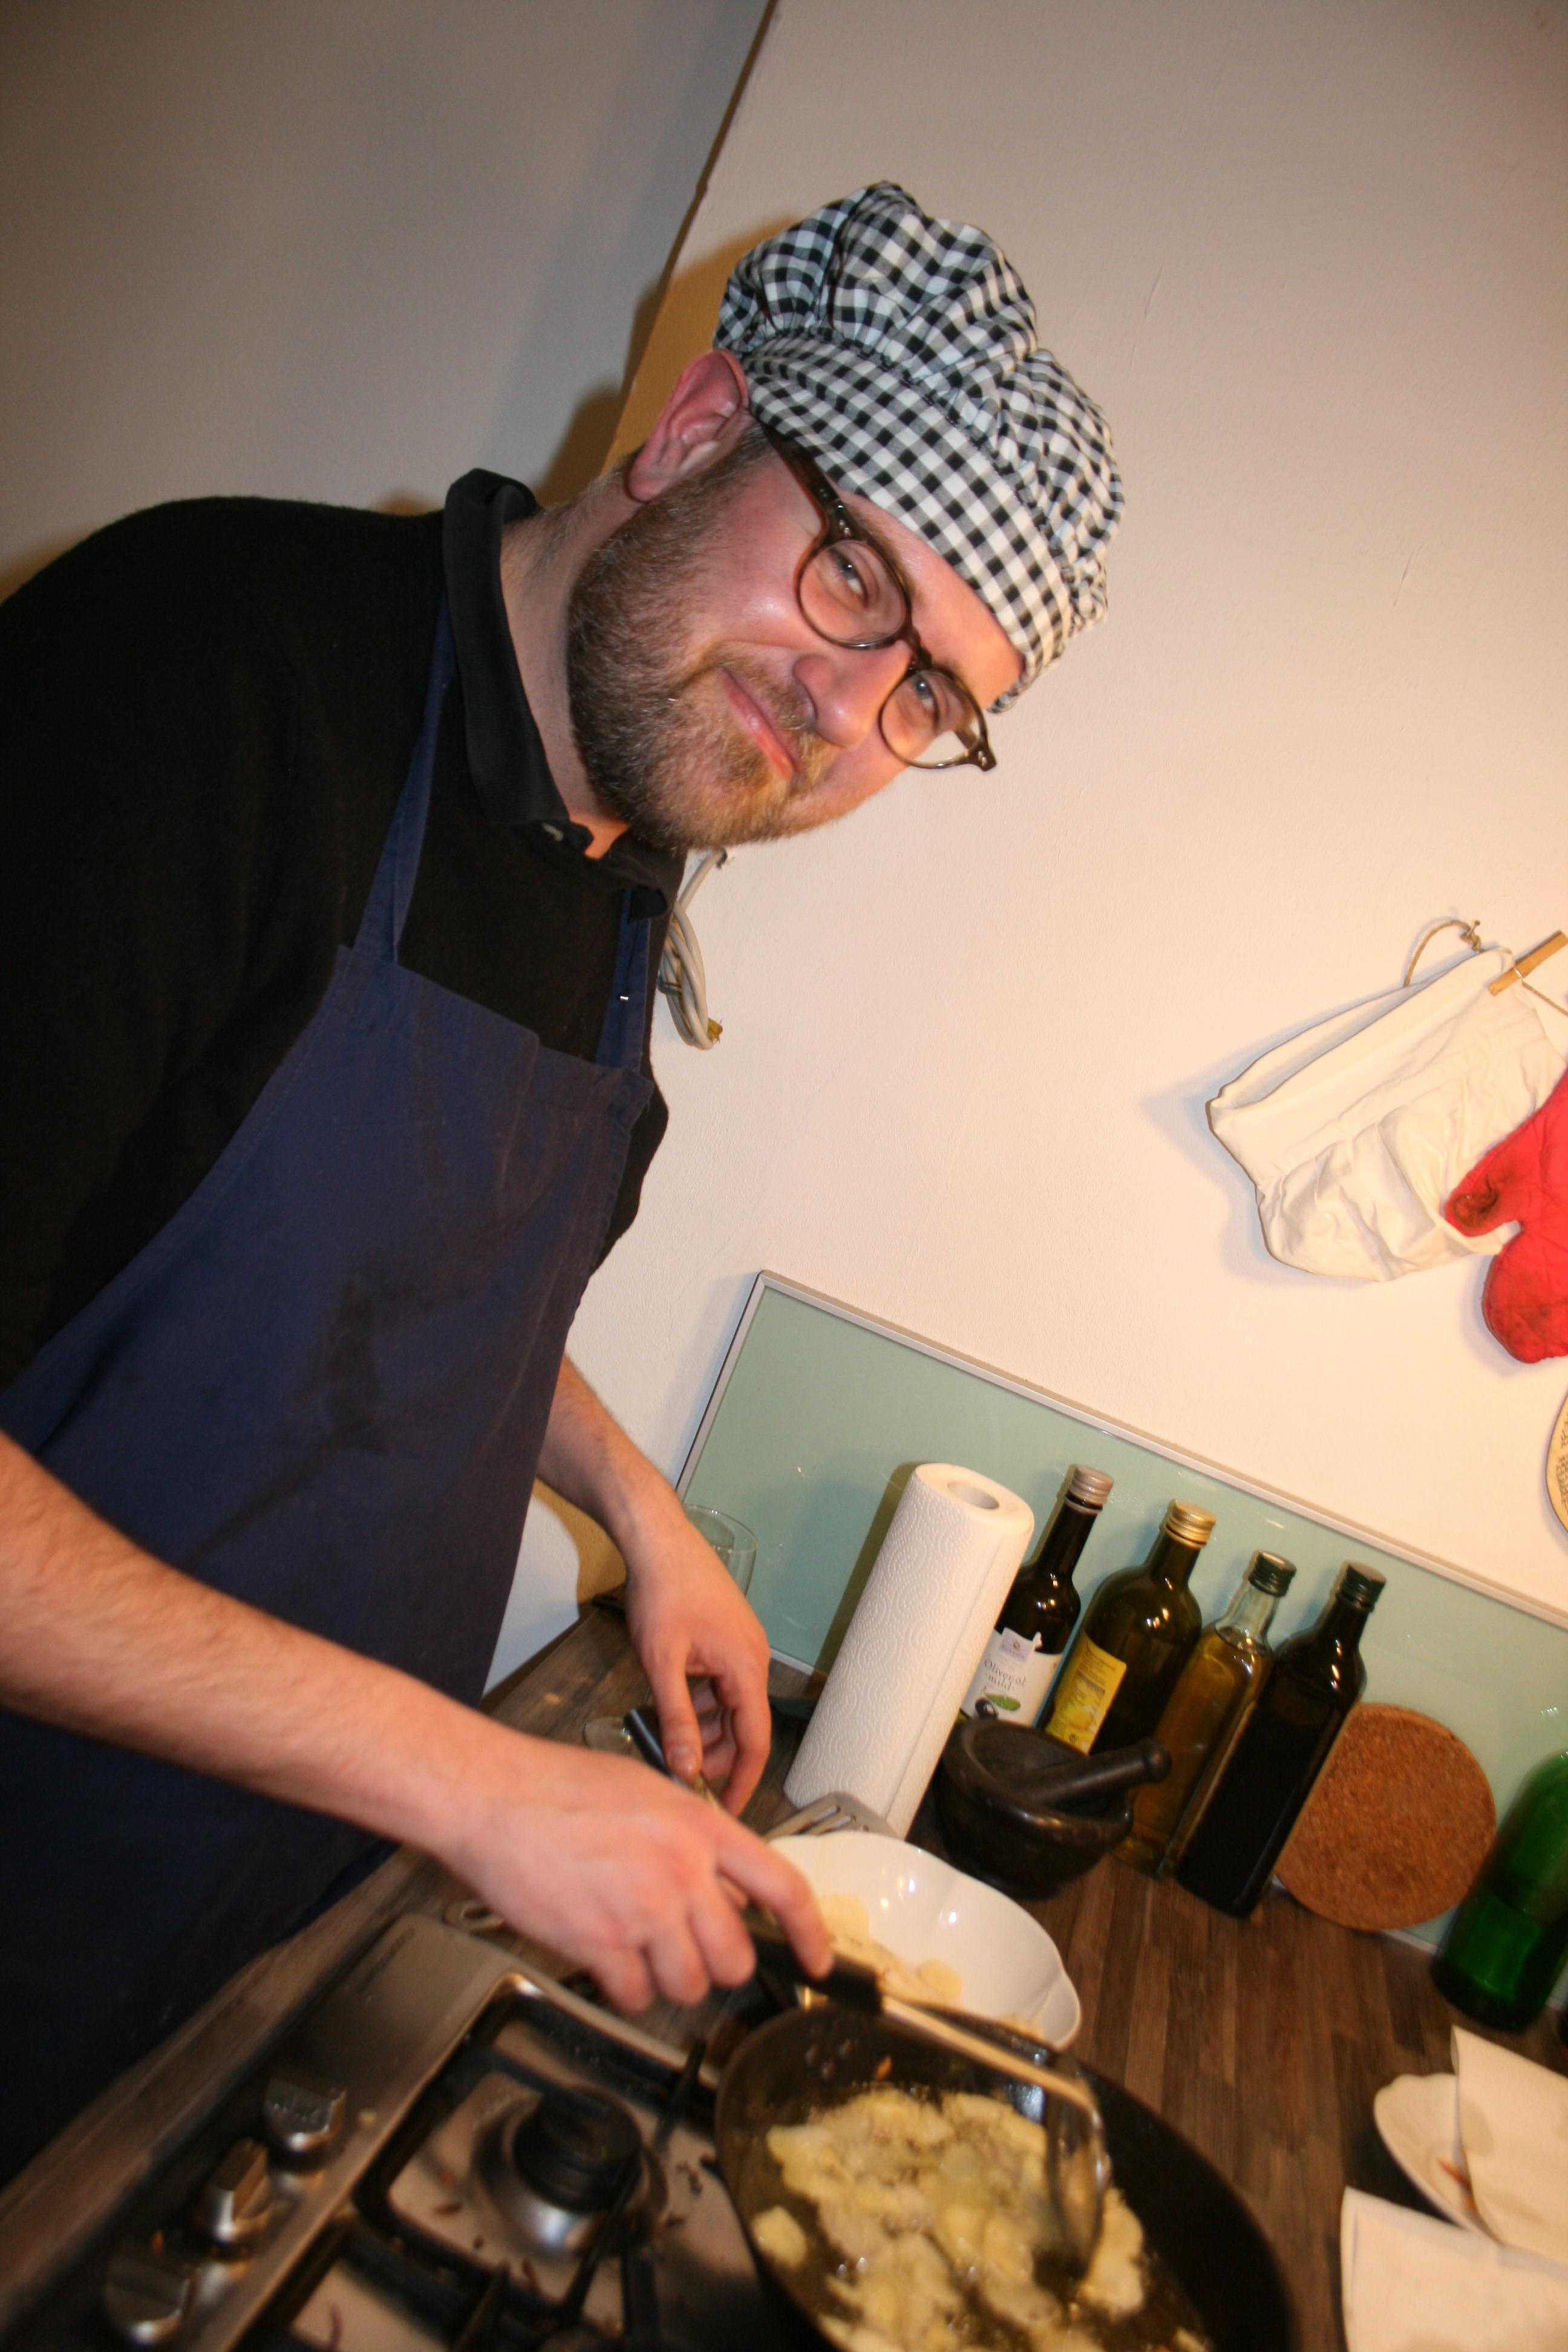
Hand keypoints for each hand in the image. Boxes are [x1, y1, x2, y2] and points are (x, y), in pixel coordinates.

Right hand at [445, 1720, 829, 2010]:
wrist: (495, 1798)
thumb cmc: (560, 1787)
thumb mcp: (650, 1794)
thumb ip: (694, 1842)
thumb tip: (722, 1891)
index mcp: (701, 1829)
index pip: (782, 1887)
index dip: (810, 1932)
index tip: (818, 1960)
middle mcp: (682, 1872)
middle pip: (736, 1957)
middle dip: (715, 1964)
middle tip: (688, 1950)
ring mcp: (644, 1911)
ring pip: (689, 1985)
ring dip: (667, 1979)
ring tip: (637, 1945)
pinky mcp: (601, 1945)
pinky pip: (635, 1996)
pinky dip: (624, 1988)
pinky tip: (605, 1956)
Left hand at [621, 1505, 771, 1810]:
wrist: (658, 1541)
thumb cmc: (663, 1591)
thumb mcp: (662, 1664)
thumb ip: (676, 1720)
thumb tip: (684, 1768)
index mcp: (746, 1668)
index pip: (755, 1741)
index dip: (743, 1781)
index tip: (728, 1810)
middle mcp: (752, 1659)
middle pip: (742, 1726)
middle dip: (714, 1755)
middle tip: (680, 1775)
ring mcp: (740, 1647)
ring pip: (728, 1706)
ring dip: (703, 1729)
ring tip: (667, 1742)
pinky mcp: (725, 1639)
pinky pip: (719, 1685)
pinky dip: (699, 1703)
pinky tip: (671, 1709)